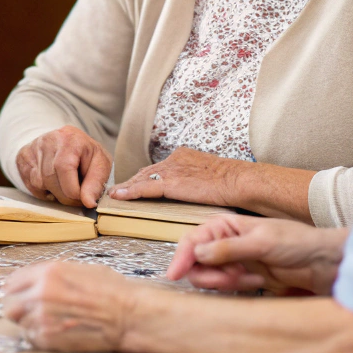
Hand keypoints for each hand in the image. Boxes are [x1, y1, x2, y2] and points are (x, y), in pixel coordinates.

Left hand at [3, 261, 133, 352]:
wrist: (126, 315)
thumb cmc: (110, 290)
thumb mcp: (80, 269)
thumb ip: (53, 274)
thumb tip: (36, 278)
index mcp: (47, 273)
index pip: (12, 282)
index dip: (14, 288)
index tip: (15, 293)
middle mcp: (40, 294)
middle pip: (10, 305)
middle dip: (18, 307)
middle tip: (28, 310)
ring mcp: (42, 318)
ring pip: (19, 323)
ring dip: (29, 322)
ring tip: (47, 322)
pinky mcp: (48, 339)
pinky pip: (30, 338)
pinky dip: (37, 336)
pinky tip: (52, 332)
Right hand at [15, 126, 111, 207]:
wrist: (66, 142)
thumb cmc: (85, 155)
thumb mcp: (100, 164)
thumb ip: (96, 183)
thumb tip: (88, 203)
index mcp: (70, 138)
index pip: (64, 168)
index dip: (74, 191)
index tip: (83, 198)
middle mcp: (48, 140)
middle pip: (50, 178)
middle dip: (64, 196)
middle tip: (75, 197)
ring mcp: (33, 147)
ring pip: (39, 183)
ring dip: (53, 193)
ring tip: (64, 186)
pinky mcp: (23, 157)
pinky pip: (30, 184)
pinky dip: (43, 190)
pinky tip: (52, 183)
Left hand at [109, 146, 243, 205]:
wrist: (238, 180)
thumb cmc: (232, 182)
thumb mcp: (210, 176)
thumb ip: (196, 180)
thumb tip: (193, 191)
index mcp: (184, 156)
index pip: (159, 167)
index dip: (145, 176)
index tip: (135, 183)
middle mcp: (174, 159)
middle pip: (147, 171)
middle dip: (132, 181)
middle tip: (118, 190)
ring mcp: (172, 170)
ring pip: (142, 179)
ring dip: (127, 187)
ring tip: (114, 195)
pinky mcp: (171, 182)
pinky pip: (144, 188)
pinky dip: (130, 192)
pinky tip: (119, 196)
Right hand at [167, 215, 346, 294]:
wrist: (322, 262)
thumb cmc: (297, 242)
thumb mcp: (261, 242)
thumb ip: (228, 248)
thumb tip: (198, 252)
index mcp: (224, 225)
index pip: (193, 240)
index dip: (182, 257)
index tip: (175, 274)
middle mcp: (223, 242)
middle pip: (196, 263)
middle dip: (211, 274)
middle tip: (232, 278)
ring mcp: (232, 261)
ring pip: (209, 278)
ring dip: (226, 282)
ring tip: (252, 279)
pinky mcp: (242, 278)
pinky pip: (226, 288)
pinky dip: (238, 287)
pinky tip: (259, 282)